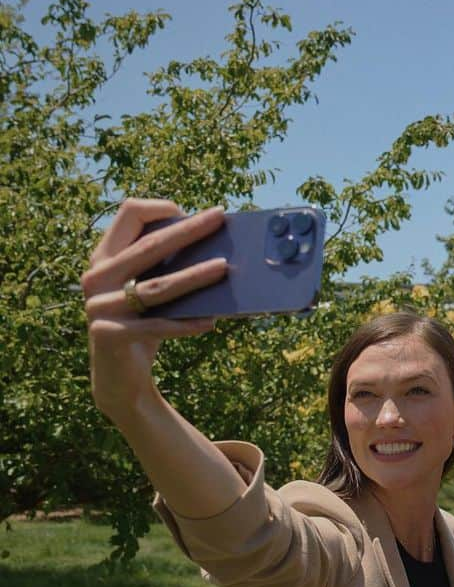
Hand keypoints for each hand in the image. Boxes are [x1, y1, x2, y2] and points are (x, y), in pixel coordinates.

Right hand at [83, 199, 226, 420]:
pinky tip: (211, 322)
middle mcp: (96, 276)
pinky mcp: (108, 335)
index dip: (162, 208)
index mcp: (104, 257)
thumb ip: (164, 270)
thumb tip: (216, 250)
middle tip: (219, 218)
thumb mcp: (148, 293)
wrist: (118, 378)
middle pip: (149, 245)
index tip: (193, 214)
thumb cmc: (142, 326)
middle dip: (188, 230)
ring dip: (195, 276)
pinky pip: (157, 327)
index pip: (129, 214)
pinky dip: (186, 324)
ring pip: (157, 286)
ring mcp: (99, 306)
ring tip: (225, 267)